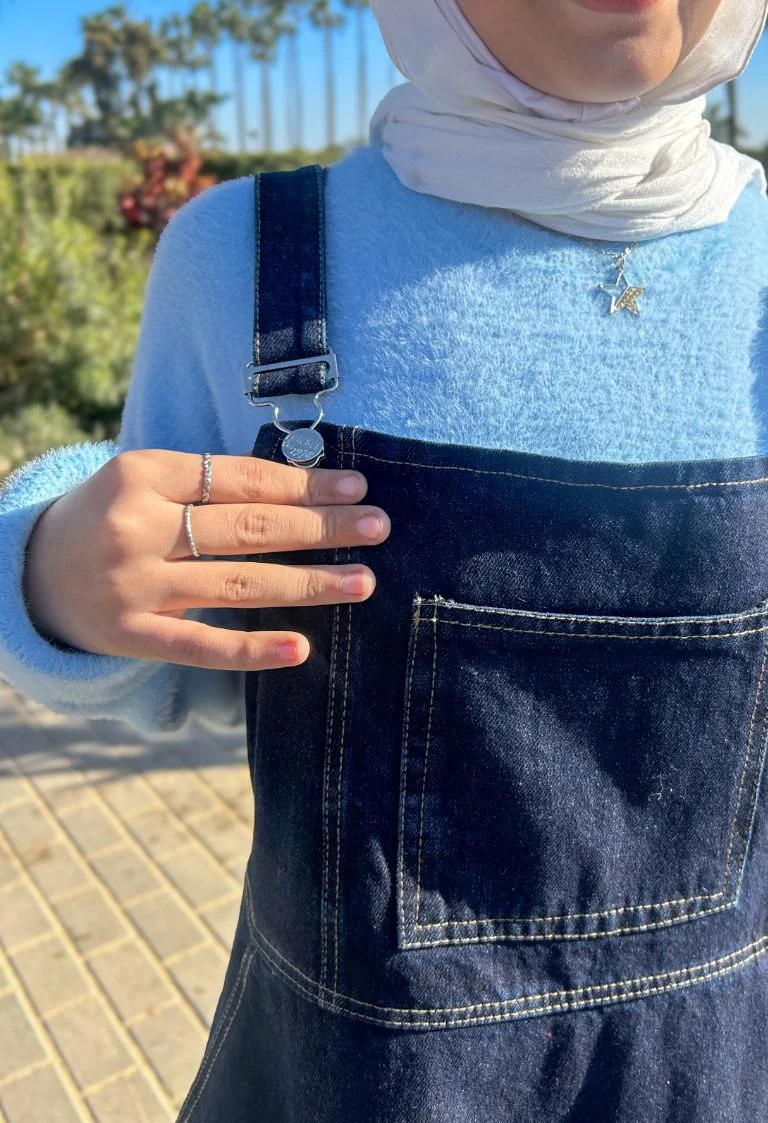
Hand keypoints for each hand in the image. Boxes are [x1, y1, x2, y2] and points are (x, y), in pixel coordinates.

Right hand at [24, 451, 390, 669]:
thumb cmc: (109, 518)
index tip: (358, 488)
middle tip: (379, 528)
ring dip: (309, 583)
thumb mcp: (145, 483)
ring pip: (239, 583)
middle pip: (250, 528)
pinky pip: (201, 644)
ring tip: (363, 581)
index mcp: (143, 473)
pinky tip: (301, 648)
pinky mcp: (128, 635)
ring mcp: (133, 584)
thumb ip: (211, 485)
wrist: (27, 572)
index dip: (305, 485)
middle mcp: (137, 526)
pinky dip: (253, 649)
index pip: (242, 480)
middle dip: (322, 527)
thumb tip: (310, 490)